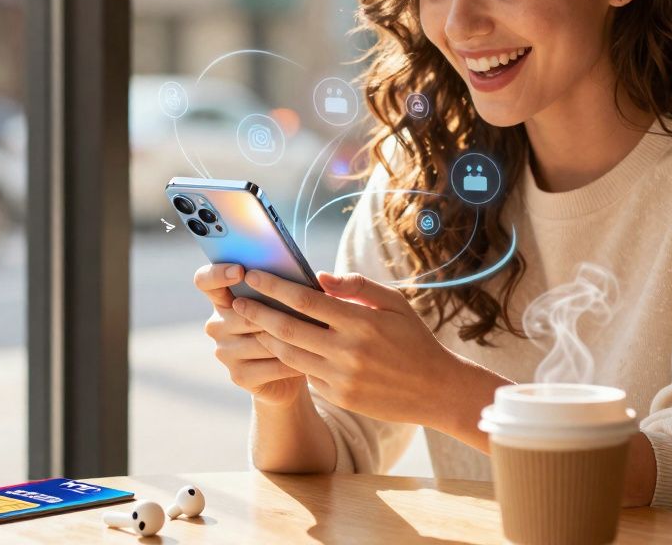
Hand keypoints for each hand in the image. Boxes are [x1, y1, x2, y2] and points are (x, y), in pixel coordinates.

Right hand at [193, 263, 305, 406]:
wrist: (288, 372)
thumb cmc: (290, 324)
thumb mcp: (285, 302)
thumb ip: (285, 286)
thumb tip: (311, 274)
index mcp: (222, 299)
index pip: (205, 281)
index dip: (218, 273)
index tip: (240, 271)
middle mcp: (216, 325)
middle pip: (244, 313)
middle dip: (276, 313)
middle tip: (306, 310)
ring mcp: (224, 352)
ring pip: (262, 340)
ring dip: (290, 338)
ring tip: (314, 335)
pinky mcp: (238, 376)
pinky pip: (271, 364)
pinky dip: (293, 361)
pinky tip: (310, 357)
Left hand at [232, 269, 460, 426]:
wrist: (436, 390)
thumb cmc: (414, 339)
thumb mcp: (394, 303)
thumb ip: (357, 286)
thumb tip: (319, 277)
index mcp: (359, 322)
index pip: (304, 300)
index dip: (274, 286)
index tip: (253, 275)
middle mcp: (347, 351)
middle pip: (287, 328)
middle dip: (257, 312)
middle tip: (236, 301)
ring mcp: (341, 377)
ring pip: (289, 354)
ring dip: (266, 338)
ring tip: (252, 323)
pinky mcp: (339, 396)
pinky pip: (306, 374)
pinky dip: (290, 359)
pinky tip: (279, 346)